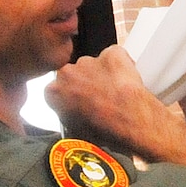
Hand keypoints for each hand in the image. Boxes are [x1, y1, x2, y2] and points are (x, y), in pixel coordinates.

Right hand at [48, 46, 185, 169]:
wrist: (131, 122)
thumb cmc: (106, 132)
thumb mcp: (77, 132)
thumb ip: (69, 115)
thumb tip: (76, 118)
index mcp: (53, 92)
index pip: (57, 90)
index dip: (72, 97)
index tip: (82, 103)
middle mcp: (66, 72)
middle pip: (74, 74)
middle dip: (86, 83)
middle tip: (102, 98)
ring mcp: (89, 61)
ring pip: (95, 65)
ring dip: (104, 74)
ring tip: (119, 92)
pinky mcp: (112, 54)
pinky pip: (116, 56)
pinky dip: (122, 65)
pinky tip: (128, 81)